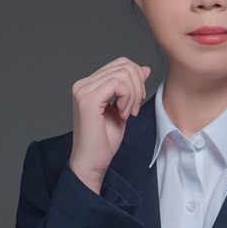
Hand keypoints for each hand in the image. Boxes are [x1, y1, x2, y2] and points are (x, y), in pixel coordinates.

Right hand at [69, 57, 150, 192]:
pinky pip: (118, 84)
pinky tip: (124, 114)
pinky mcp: (87, 99)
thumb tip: (144, 68)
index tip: (137, 102)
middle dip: (138, 86)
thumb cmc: (104, 141)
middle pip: (124, 64)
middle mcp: (83, 84)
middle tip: (135, 109)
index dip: (136, 80)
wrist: (92, 163)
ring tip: (129, 113)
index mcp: (89, 85)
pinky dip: (128, 98)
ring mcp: (83, 90)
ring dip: (134, 94)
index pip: (120, 64)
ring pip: (123, 73)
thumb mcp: (124, 109)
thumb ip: (131, 88)